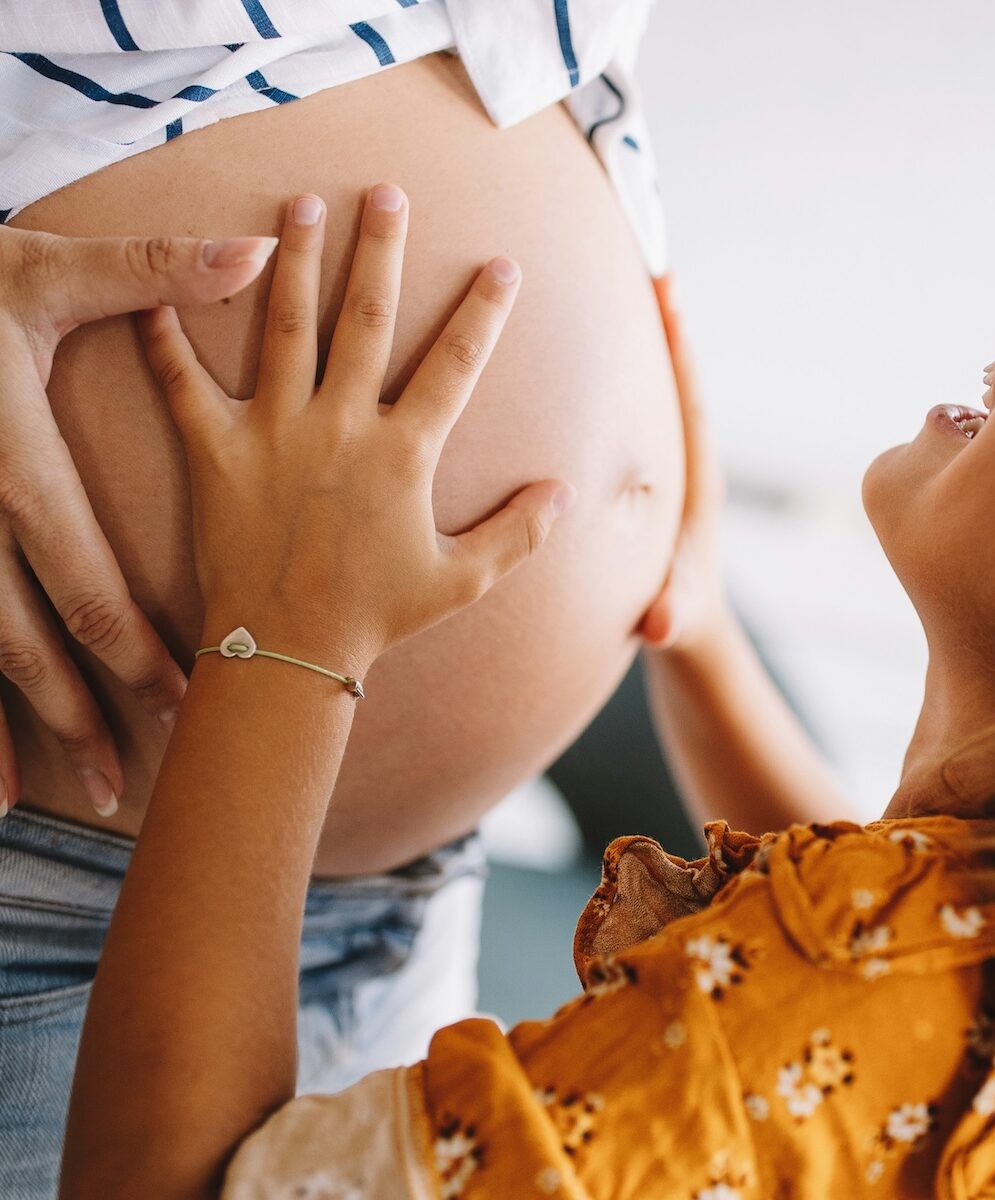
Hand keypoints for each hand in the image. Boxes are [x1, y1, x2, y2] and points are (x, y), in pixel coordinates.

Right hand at [0, 222, 276, 816]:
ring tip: (47, 791)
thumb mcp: (40, 271)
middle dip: (80, 710)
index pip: (82, 575)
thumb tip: (259, 251)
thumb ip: (148, 272)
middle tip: (129, 777)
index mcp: (14, 459)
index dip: (132, 647)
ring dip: (9, 725)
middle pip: (26, 636)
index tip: (184, 700)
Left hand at [137, 185, 573, 679]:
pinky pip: (184, 384)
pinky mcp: (216, 452)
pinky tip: (162, 289)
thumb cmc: (377, 616)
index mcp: (403, 453)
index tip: (502, 264)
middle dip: (381, 250)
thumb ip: (518, 534)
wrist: (288, 652)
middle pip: (366, 319)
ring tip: (302, 202)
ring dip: (295, 259)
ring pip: (285, 327)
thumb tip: (565, 492)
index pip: (455, 365)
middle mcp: (341, 427)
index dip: (484, 312)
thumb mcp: (463, 581)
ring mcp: (275, 434)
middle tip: (386, 191)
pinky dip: (167, 337)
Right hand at [639, 275, 730, 652]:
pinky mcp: (646, 470)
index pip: (689, 402)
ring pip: (653, 387)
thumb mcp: (671, 619)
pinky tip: (581, 344)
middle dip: (660, 320)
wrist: (687, 626)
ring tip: (615, 274)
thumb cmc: (678, 617)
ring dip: (638, 336)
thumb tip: (661, 621)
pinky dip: (616, 371)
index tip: (669, 294)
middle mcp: (686, 460)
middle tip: (644, 254)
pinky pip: (630, 408)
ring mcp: (666, 462)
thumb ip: (668, 616)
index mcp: (696, 481)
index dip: (680, 350)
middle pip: (674, 376)